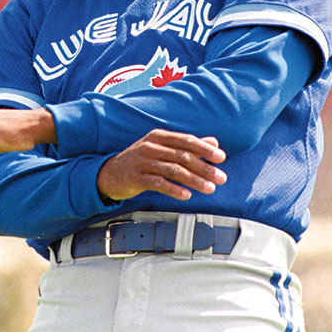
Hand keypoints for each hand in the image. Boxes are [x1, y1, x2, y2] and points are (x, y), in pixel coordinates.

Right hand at [96, 130, 225, 201]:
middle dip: (204, 168)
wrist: (110, 173)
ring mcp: (142, 162)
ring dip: (194, 180)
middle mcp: (151, 146)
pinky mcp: (136, 178)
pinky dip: (174, 189)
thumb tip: (213, 143)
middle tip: (220, 178)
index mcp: (159, 136)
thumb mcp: (163, 149)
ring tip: (209, 188)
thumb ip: (187, 145)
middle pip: (182, 156)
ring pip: (173, 170)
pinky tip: (186, 195)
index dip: (205, 149)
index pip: (186, 140)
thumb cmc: (141, 161)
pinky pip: (158, 183)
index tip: (221, 158)